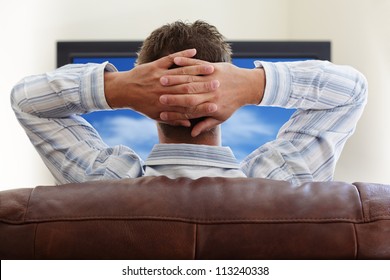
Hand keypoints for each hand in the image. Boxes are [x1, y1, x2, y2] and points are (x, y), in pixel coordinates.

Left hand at [104, 49, 219, 125]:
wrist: (123, 91)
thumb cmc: (141, 105)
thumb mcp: (156, 115)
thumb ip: (174, 119)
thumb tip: (189, 126)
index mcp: (166, 104)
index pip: (189, 106)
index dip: (203, 106)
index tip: (216, 105)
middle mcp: (165, 91)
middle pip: (189, 88)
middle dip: (205, 86)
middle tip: (219, 84)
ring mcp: (160, 77)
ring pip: (182, 73)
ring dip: (198, 69)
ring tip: (212, 67)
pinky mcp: (155, 66)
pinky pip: (171, 59)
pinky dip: (183, 54)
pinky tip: (194, 51)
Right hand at [159, 57, 264, 135]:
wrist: (247, 86)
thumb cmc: (232, 104)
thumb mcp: (221, 117)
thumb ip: (205, 124)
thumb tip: (192, 133)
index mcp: (210, 105)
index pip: (190, 109)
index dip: (176, 111)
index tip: (162, 112)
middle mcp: (210, 92)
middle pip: (188, 94)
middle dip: (173, 95)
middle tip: (158, 96)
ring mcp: (212, 78)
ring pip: (191, 78)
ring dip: (176, 78)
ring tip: (162, 79)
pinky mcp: (214, 67)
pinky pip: (198, 64)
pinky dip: (187, 62)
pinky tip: (175, 61)